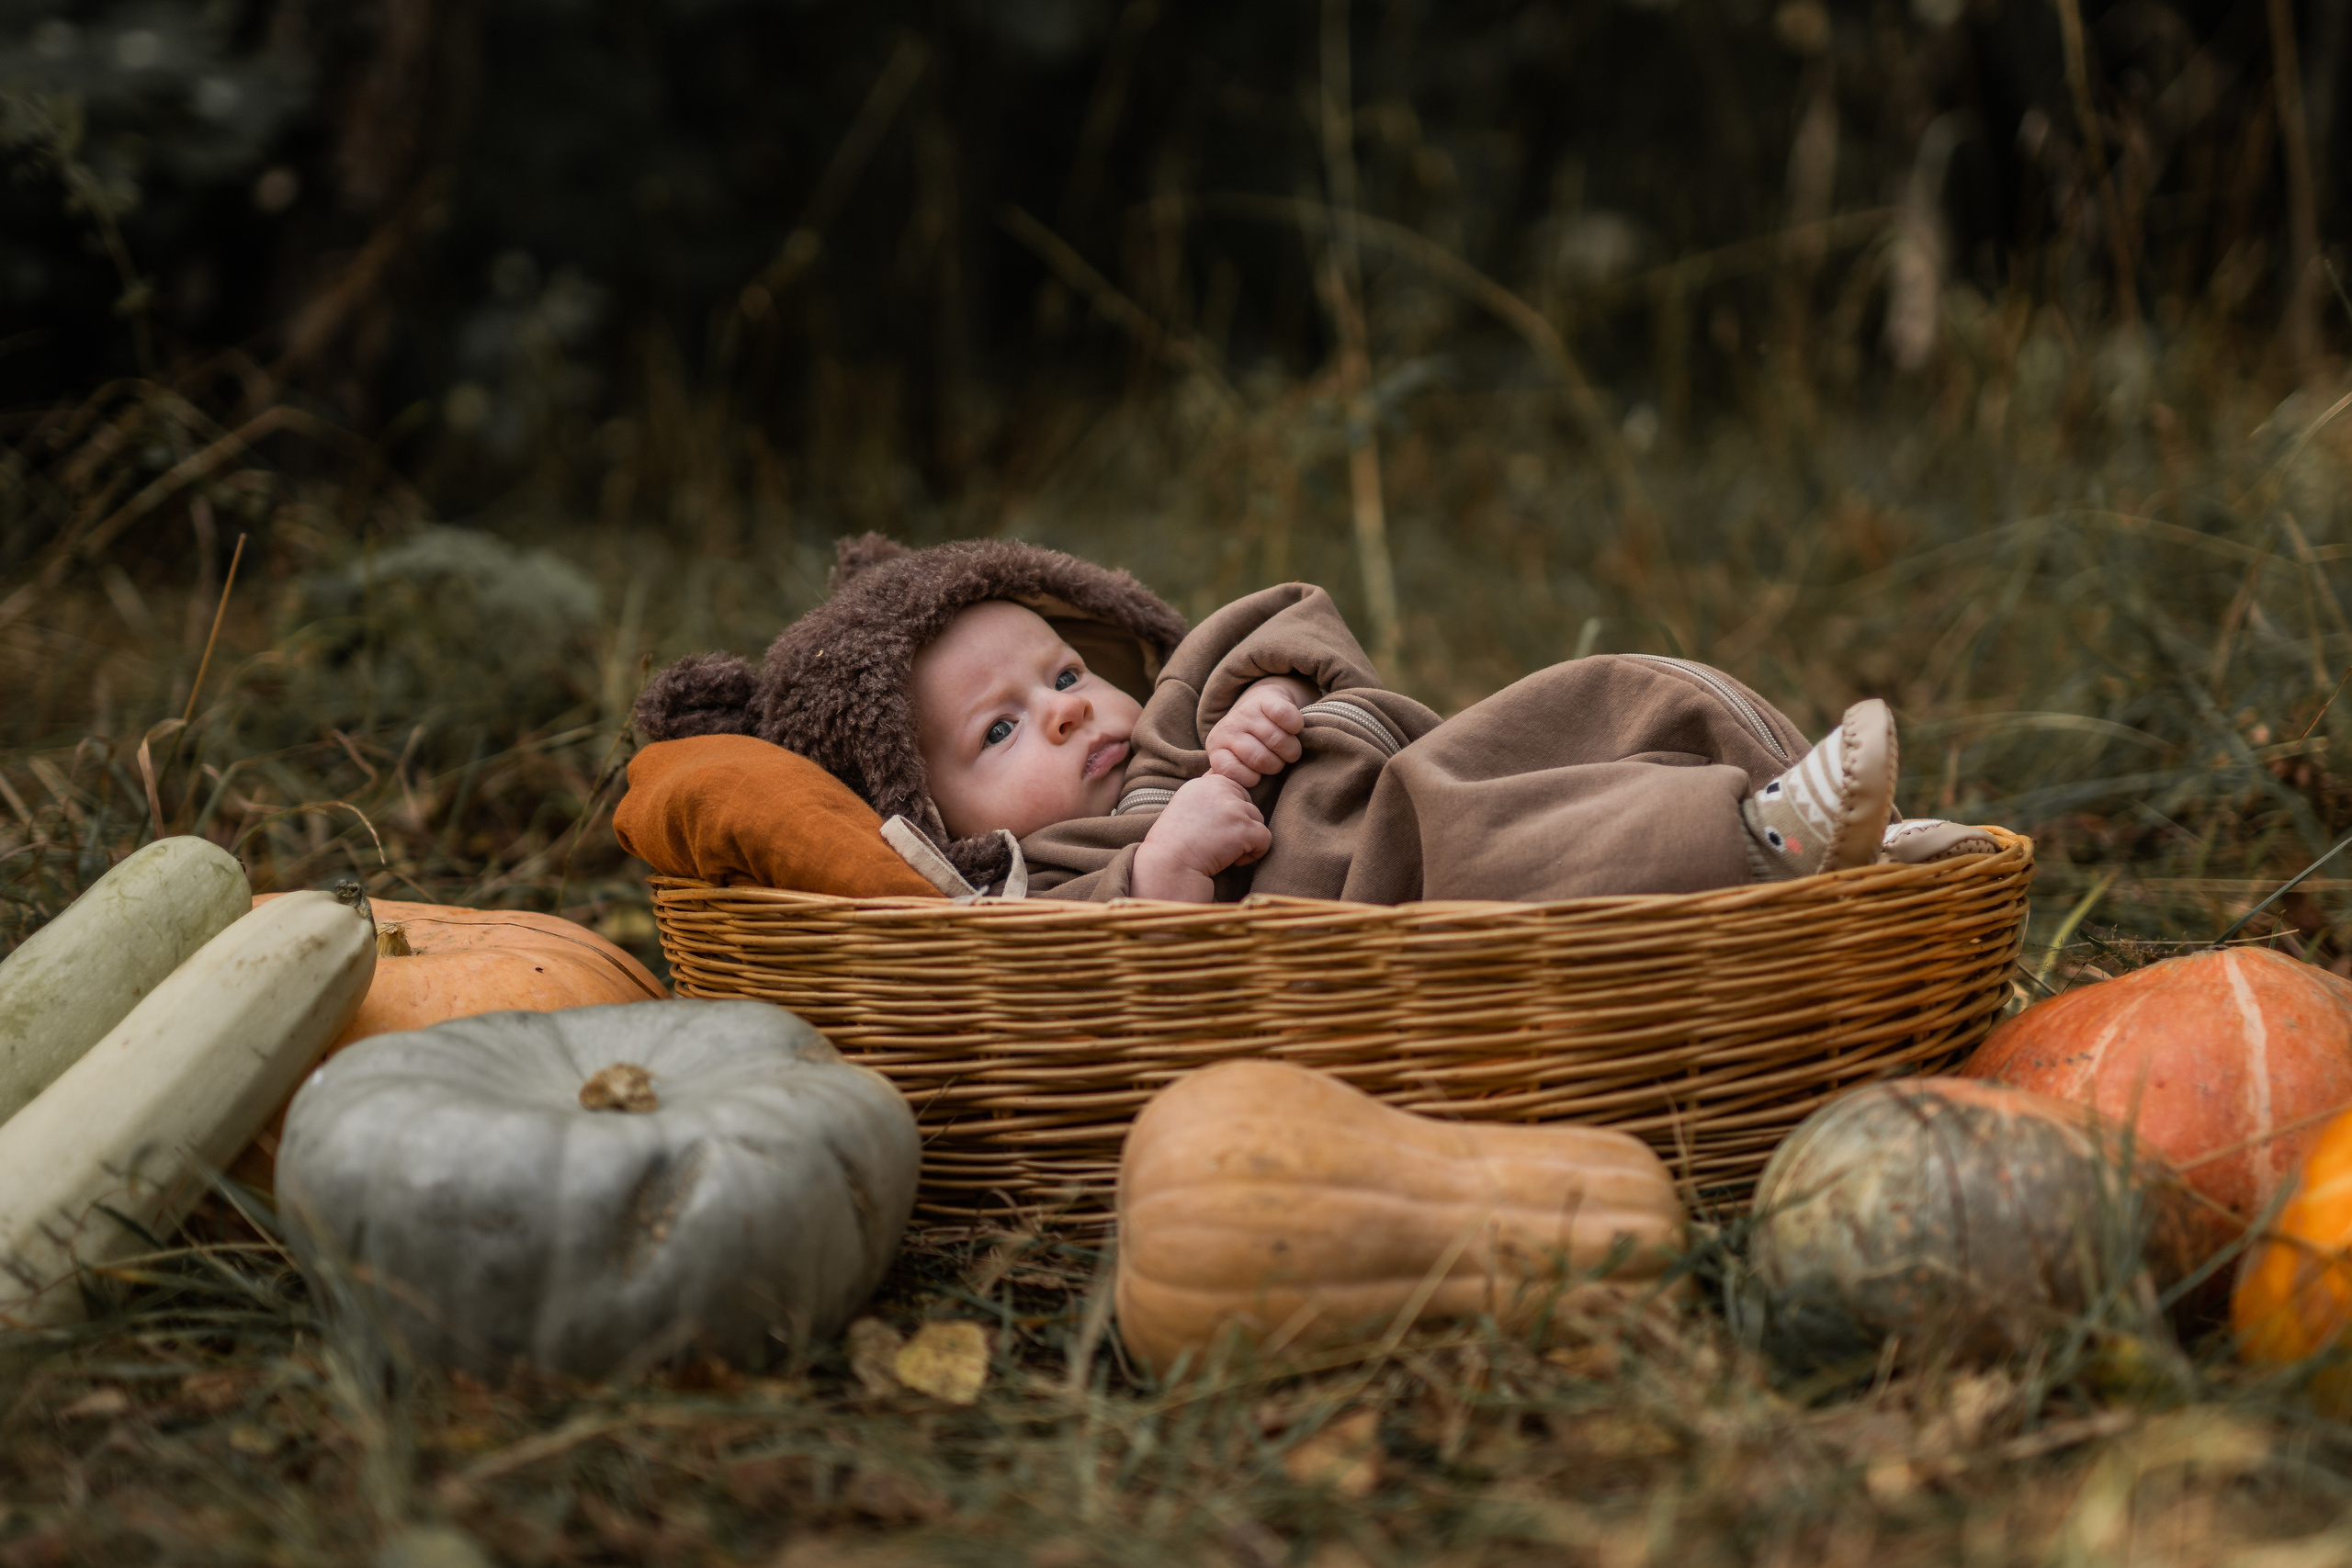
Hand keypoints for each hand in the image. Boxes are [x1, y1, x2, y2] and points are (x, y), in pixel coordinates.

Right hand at [1131, 775, 1270, 901]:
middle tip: (1217, 842)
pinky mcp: (1244, 828)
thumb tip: (1229, 789)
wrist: (1169, 866)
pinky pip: (1265, 839)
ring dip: (1246, 839)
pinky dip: (1254, 854)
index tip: (1211, 830)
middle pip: (1248, 804)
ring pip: (1258, 820)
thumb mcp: (1186, 807)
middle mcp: (1220, 789)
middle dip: (1239, 825)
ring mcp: (1233, 808)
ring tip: (1223, 852)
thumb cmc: (1174, 844)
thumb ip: (1209, 796)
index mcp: (1205, 782)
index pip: (1235, 790)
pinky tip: (1233, 861)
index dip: (1228, 814)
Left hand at [1205, 675, 1314, 786]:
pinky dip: (1295, 727)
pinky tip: (1294, 730)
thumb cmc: (1252, 744)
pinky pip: (1285, 716)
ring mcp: (1246, 712)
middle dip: (1276, 765)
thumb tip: (1235, 789)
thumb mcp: (1236, 762)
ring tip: (1289, 750)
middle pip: (1260, 759)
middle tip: (1278, 761)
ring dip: (1291, 750)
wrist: (1262, 705)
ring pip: (1277, 741)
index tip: (1257, 774)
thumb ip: (1233, 776)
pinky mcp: (1266, 699)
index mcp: (1217, 747)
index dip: (1251, 778)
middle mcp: (1228, 728)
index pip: (1230, 771)